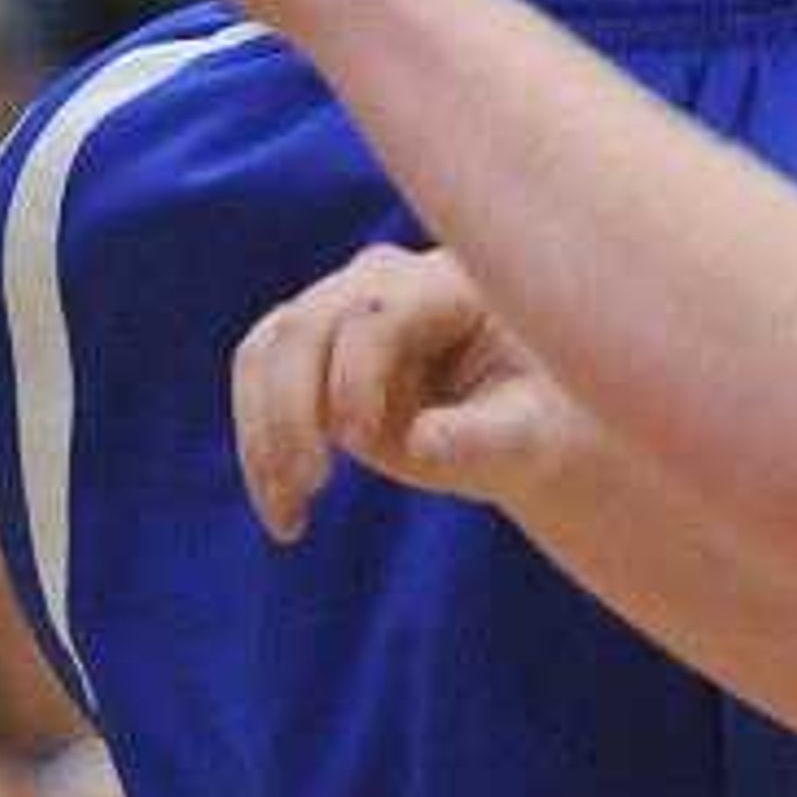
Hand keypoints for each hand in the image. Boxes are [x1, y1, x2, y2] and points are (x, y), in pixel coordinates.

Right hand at [231, 241, 582, 542]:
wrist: (523, 423)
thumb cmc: (539, 422)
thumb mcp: (531, 437)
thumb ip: (483, 438)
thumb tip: (422, 443)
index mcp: (448, 285)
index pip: (378, 315)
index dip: (359, 377)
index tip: (367, 448)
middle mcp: (385, 281)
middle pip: (306, 323)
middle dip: (293, 407)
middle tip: (312, 487)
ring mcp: (342, 307)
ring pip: (269, 347)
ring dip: (262, 432)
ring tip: (289, 515)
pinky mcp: (315, 348)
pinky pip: (259, 377)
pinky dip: (257, 443)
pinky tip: (284, 510)